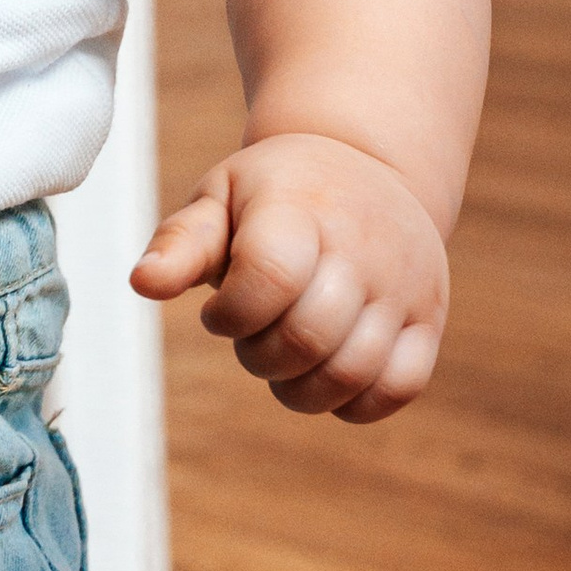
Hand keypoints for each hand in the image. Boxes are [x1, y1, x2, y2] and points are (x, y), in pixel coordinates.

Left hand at [130, 130, 449, 422]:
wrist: (367, 167)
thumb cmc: (275, 193)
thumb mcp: (221, 197)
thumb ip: (182, 243)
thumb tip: (143, 283)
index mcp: (302, 207)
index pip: (269, 278)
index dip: (231, 314)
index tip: (221, 310)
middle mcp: (363, 246)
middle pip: (306, 336)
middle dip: (259, 355)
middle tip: (253, 332)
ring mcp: (403, 285)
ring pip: (351, 373)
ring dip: (299, 387)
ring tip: (286, 355)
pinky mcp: (428, 320)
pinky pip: (397, 389)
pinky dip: (352, 402)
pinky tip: (326, 373)